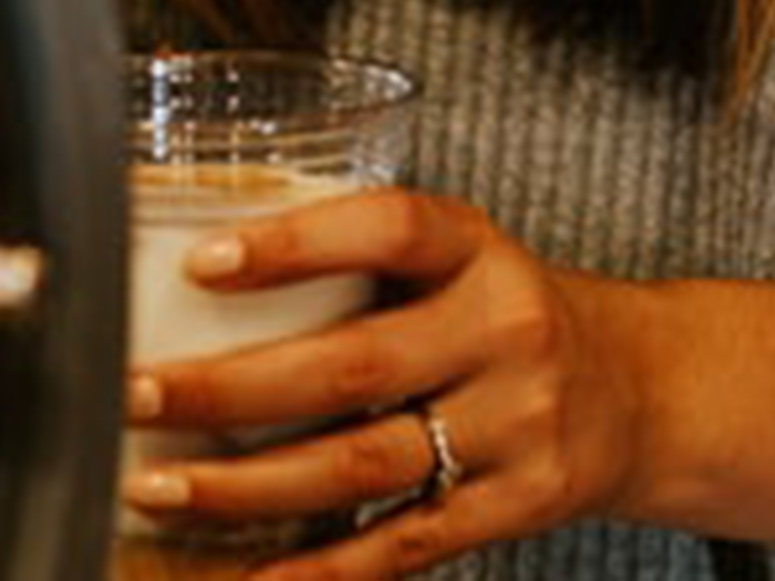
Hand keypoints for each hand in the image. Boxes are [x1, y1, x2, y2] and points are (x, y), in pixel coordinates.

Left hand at [121, 185, 638, 577]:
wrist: (637, 390)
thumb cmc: (509, 311)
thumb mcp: (462, 256)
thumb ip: (365, 259)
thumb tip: (206, 267)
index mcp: (480, 249)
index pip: (388, 229)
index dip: (295, 245)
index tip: (203, 263)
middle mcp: (502, 332)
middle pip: (352, 365)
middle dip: (230, 388)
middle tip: (137, 393)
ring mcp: (512, 429)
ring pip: (360, 465)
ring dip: (246, 485)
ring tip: (160, 487)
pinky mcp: (511, 509)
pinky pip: (396, 546)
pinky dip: (313, 571)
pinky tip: (243, 575)